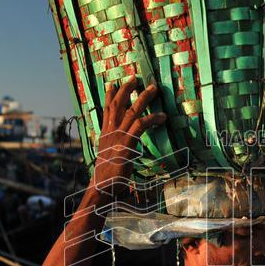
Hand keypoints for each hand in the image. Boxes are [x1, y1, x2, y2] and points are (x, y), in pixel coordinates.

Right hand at [91, 76, 165, 198]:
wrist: (101, 187)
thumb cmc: (106, 177)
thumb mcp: (107, 158)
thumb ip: (113, 148)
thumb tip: (118, 147)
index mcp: (104, 134)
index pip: (106, 110)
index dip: (109, 96)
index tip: (112, 84)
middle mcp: (109, 132)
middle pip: (117, 104)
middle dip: (126, 89)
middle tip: (135, 77)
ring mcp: (117, 136)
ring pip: (131, 110)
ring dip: (143, 97)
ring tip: (153, 88)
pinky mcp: (127, 143)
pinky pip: (141, 125)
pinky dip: (152, 119)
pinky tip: (162, 116)